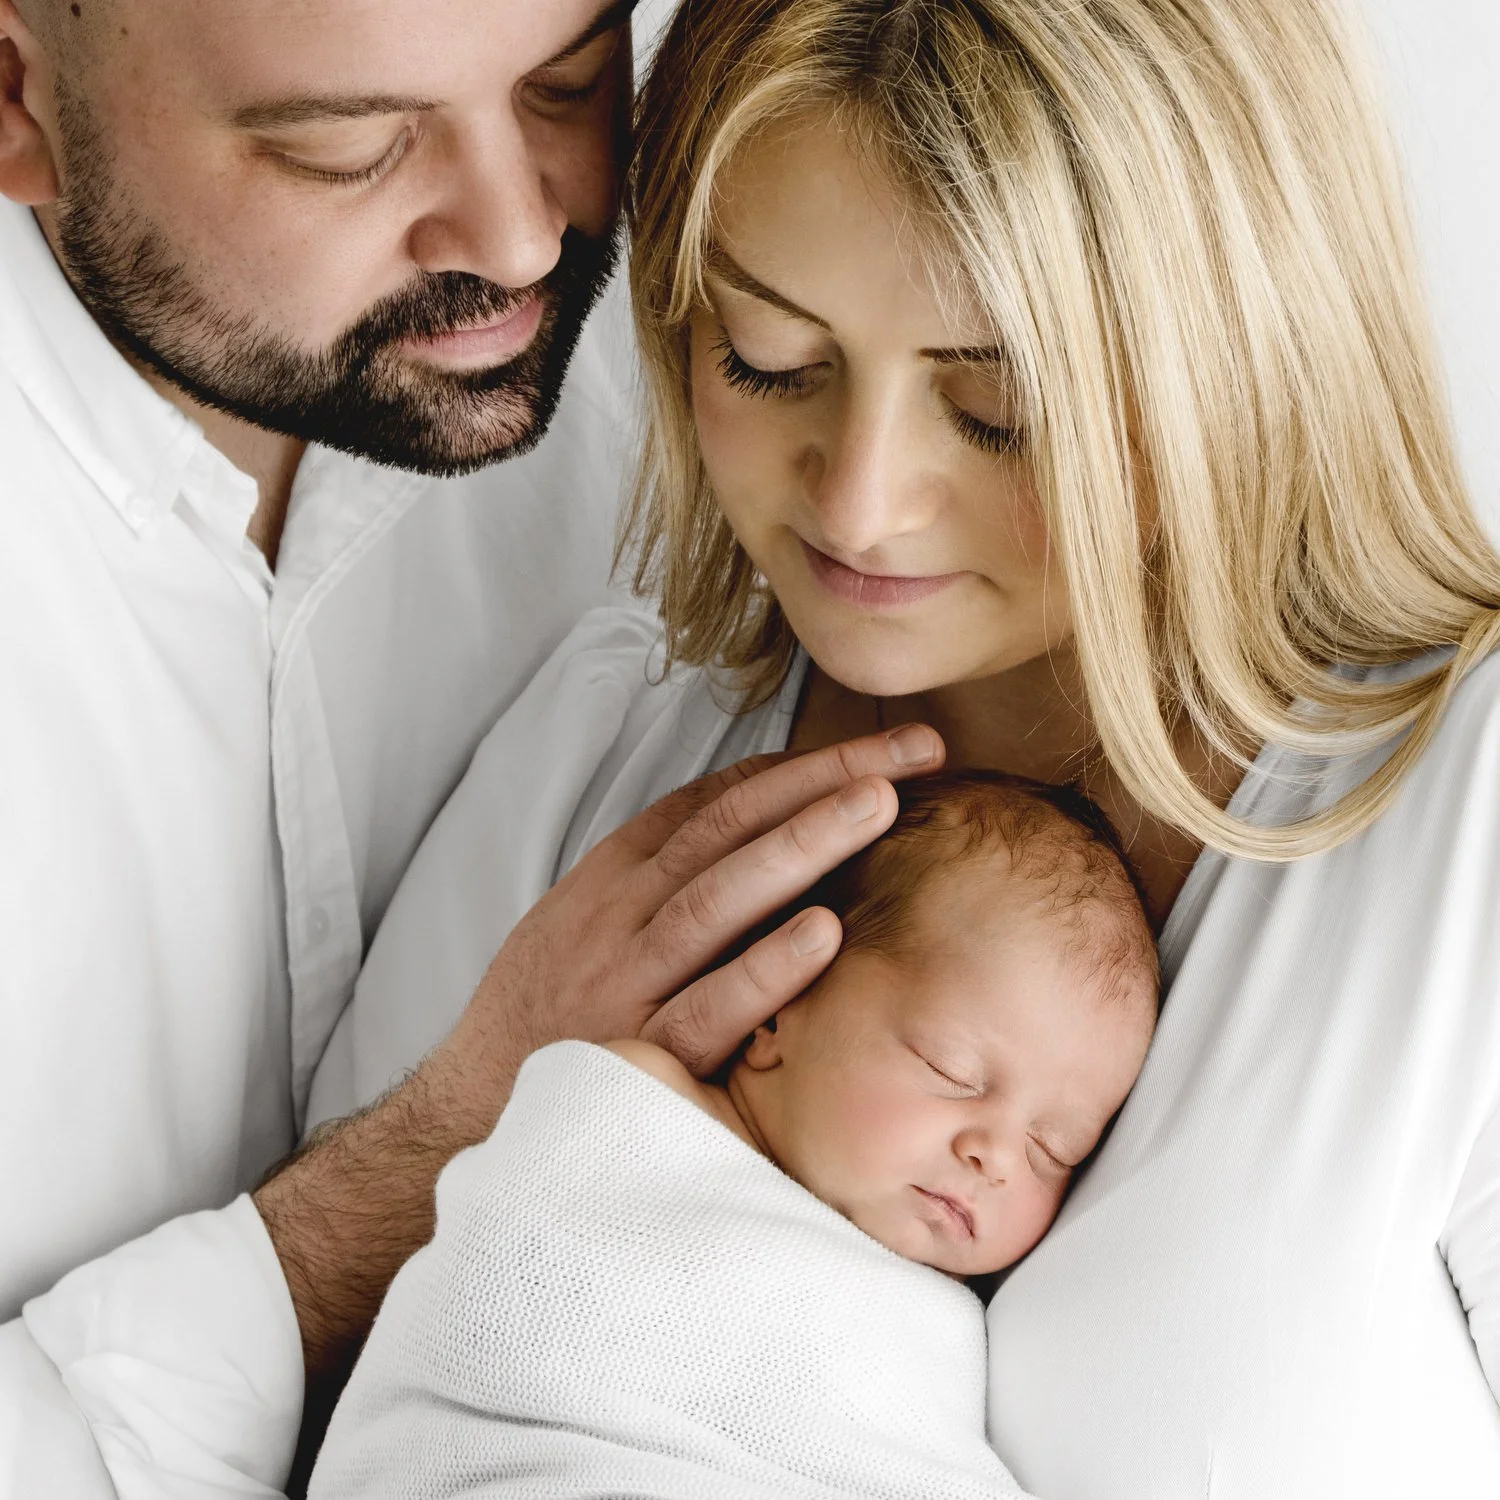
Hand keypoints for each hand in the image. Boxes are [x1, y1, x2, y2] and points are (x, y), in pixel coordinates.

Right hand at [436, 721, 944, 1116]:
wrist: (471, 1109)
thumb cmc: (547, 1009)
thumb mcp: (584, 920)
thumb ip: (658, 876)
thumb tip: (752, 829)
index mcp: (614, 877)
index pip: (714, 802)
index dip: (797, 768)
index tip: (873, 749)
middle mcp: (621, 916)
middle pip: (729, 829)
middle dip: (821, 781)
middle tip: (907, 750)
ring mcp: (630, 982)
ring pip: (720, 898)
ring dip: (802, 845)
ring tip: (879, 804)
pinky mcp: (640, 1055)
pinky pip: (708, 1008)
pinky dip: (764, 970)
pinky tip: (824, 934)